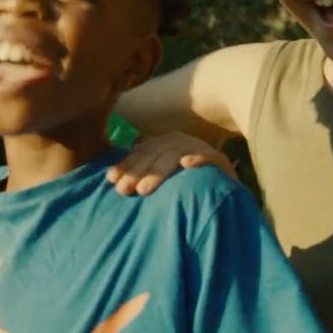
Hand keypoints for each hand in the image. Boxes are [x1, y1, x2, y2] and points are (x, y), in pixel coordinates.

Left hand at [107, 131, 237, 196]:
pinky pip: (209, 158)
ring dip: (159, 171)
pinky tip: (187, 165)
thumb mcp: (160, 173)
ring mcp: (199, 149)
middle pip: (155, 154)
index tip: (111, 180)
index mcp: (164, 143)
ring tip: (144, 189)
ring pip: (176, 157)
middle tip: (124, 190)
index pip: (141, 153)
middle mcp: (179, 142)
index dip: (126, 165)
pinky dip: (199, 160)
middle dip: (137, 172)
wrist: (222, 187)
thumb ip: (140, 171)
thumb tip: (110, 177)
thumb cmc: (184, 183)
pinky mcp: (219, 160)